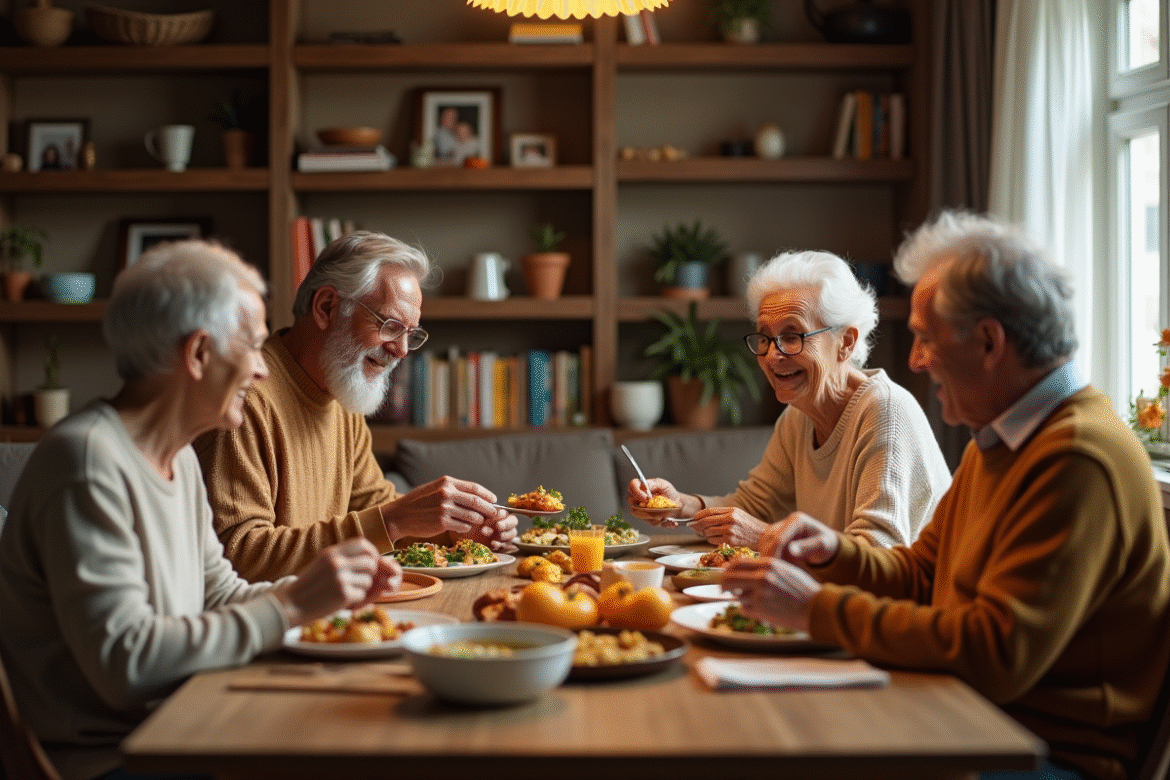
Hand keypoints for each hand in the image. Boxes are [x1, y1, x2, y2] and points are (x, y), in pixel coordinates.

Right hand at [274, 537, 394, 626]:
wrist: (291, 604)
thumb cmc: (310, 585)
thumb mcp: (323, 563)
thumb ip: (343, 557)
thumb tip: (372, 556)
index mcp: (331, 552)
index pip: (362, 543)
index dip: (371, 552)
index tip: (372, 560)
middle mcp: (337, 563)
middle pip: (370, 563)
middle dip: (369, 573)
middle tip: (359, 580)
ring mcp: (340, 579)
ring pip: (368, 580)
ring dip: (361, 588)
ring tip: (345, 590)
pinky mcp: (343, 595)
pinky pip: (361, 594)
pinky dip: (355, 599)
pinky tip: (341, 600)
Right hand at [381, 476, 515, 549]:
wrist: (399, 515)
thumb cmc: (418, 502)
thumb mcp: (434, 488)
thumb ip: (452, 490)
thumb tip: (475, 496)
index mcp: (446, 483)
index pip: (474, 488)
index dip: (487, 495)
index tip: (494, 500)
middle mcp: (446, 494)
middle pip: (476, 502)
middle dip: (489, 509)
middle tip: (496, 514)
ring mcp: (444, 509)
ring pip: (472, 516)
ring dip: (478, 520)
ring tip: (478, 522)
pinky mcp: (442, 523)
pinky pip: (462, 527)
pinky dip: (466, 528)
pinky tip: (463, 527)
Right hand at [626, 477, 698, 524]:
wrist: (676, 502)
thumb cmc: (668, 491)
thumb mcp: (663, 484)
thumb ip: (654, 483)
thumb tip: (644, 485)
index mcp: (640, 487)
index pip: (632, 486)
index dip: (637, 492)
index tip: (646, 497)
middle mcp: (637, 498)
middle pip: (632, 504)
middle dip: (644, 509)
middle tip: (655, 509)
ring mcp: (641, 510)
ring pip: (640, 516)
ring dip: (653, 516)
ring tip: (664, 515)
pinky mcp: (647, 518)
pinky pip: (650, 522)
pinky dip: (660, 521)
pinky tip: (667, 519)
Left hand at [689, 507, 768, 548]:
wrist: (762, 536)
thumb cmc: (749, 526)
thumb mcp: (738, 514)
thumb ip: (722, 514)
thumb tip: (703, 518)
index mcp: (731, 511)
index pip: (709, 511)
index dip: (698, 515)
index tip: (693, 518)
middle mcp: (730, 519)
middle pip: (706, 521)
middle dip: (697, 524)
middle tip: (693, 527)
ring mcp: (730, 530)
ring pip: (708, 532)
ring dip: (705, 534)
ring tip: (711, 533)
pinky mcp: (731, 541)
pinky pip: (713, 540)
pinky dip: (711, 540)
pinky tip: (717, 539)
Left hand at [721, 557, 820, 632]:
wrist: (816, 607)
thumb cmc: (803, 590)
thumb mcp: (785, 570)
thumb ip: (765, 568)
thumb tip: (743, 568)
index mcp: (768, 564)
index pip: (737, 563)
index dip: (728, 570)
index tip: (726, 575)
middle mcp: (761, 576)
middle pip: (728, 578)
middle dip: (724, 585)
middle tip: (724, 590)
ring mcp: (759, 593)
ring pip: (737, 596)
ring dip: (743, 599)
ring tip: (758, 602)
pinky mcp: (760, 609)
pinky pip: (744, 609)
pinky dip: (750, 611)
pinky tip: (764, 611)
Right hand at [758, 511, 839, 564]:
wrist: (826, 545)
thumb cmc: (827, 546)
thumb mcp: (822, 547)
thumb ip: (806, 548)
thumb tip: (790, 551)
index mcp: (798, 520)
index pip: (778, 538)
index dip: (774, 554)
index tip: (773, 569)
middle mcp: (786, 520)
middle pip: (768, 538)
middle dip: (768, 555)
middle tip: (770, 572)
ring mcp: (780, 525)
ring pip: (764, 541)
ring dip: (766, 555)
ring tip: (772, 569)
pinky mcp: (775, 533)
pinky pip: (765, 544)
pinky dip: (767, 554)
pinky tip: (773, 565)